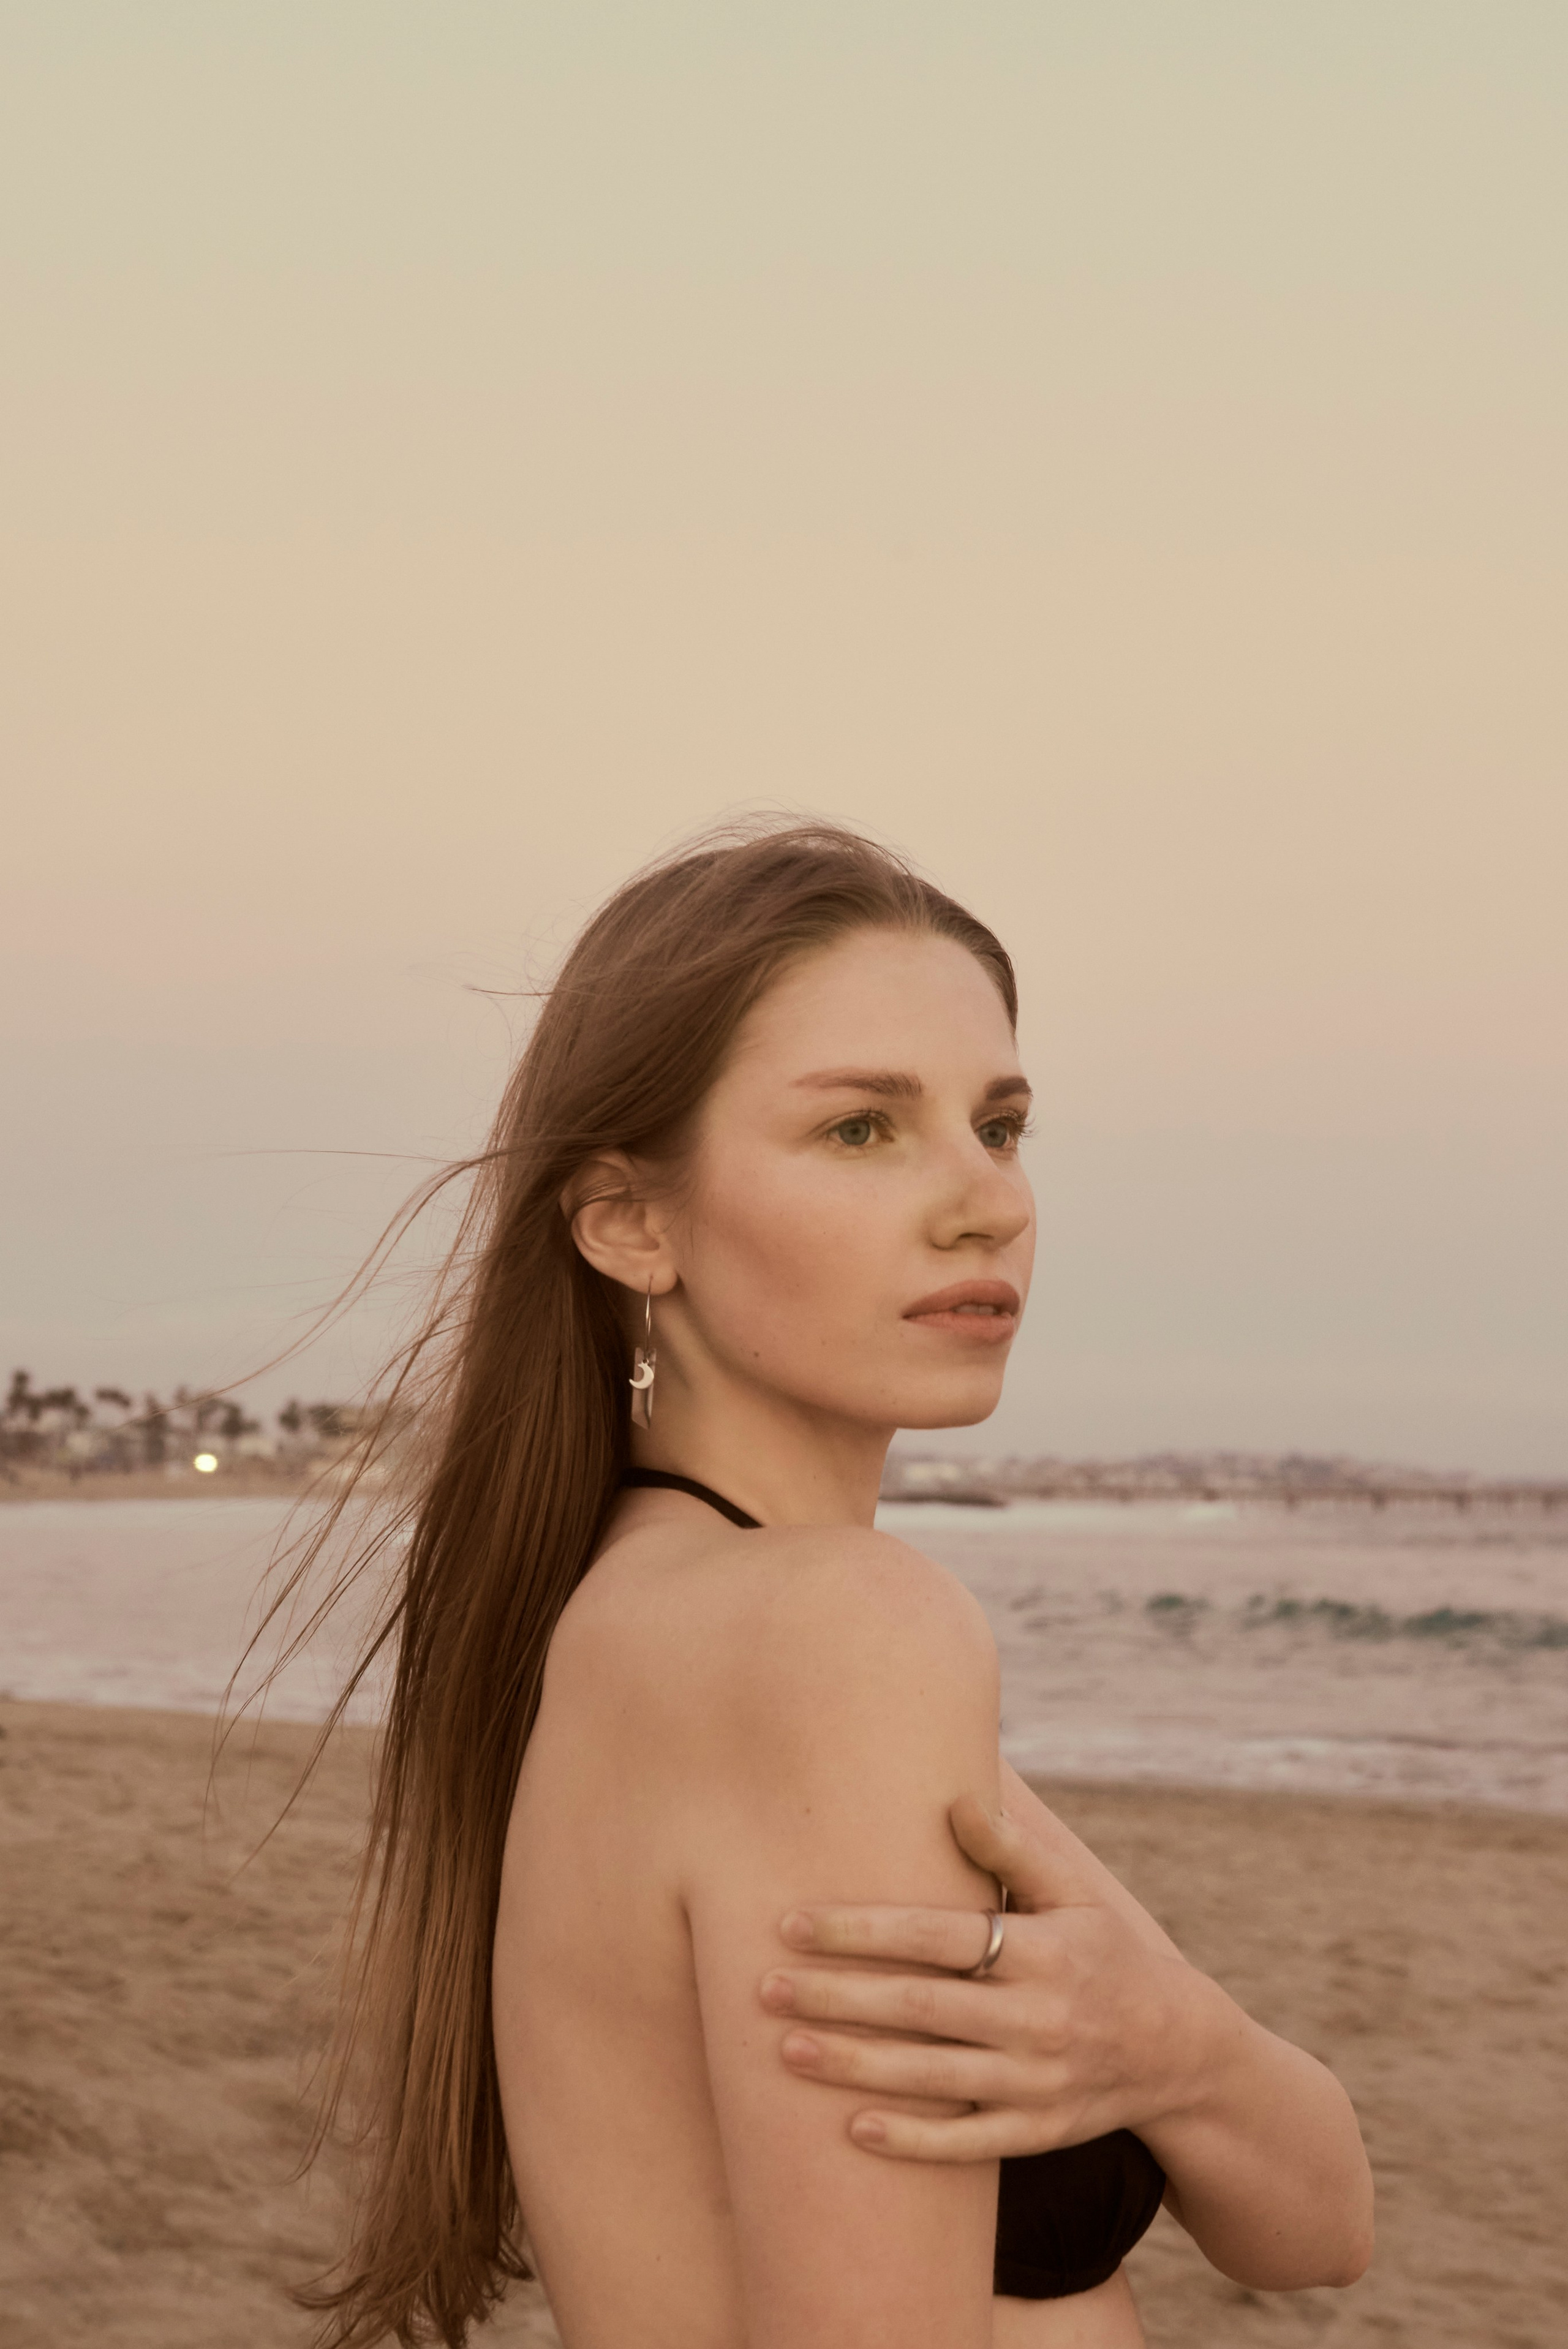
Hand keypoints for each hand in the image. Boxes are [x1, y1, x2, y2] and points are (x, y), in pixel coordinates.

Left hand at [759, 1792, 1217, 2160]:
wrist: (1176, 2051)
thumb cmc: (1104, 1955)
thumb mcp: (1075, 1895)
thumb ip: (1013, 1852)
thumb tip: (955, 1800)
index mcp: (1041, 1951)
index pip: (934, 1936)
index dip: (861, 1929)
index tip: (791, 1922)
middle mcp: (1036, 2018)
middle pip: (919, 2006)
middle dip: (837, 1996)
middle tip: (764, 1987)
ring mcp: (1036, 2082)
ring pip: (931, 2077)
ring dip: (854, 2065)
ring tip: (785, 2051)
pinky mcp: (1036, 2132)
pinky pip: (964, 2145)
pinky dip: (910, 2141)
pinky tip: (851, 2130)